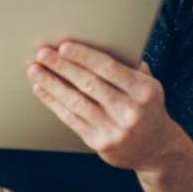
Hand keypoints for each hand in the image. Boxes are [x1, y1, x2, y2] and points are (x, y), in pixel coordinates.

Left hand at [27, 41, 184, 171]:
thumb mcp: (148, 85)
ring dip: (52, 84)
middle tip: (43, 53)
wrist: (157, 149)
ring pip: (76, 102)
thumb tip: (94, 42)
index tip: (64, 46)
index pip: (109, 68)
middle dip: (62, 66)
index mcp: (144, 91)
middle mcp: (130, 111)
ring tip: (36, 70)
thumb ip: (127, 67)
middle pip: (89, 84)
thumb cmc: (147, 108)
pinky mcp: (100, 143)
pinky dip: (54, 102)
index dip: (84, 56)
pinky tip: (42, 90)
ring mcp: (114, 130)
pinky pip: (71, 119)